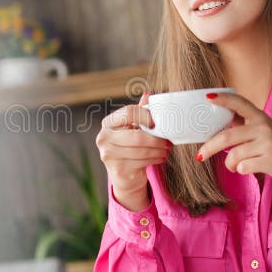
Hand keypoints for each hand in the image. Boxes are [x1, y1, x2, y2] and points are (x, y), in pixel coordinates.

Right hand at [96, 92, 170, 211]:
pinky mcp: (118, 170)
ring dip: (159, 150)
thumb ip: (139, 113)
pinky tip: (160, 157)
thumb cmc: (130, 147)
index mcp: (108, 123)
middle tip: (167, 140)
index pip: (128, 112)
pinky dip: (155, 159)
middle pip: (137, 136)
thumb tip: (148, 95)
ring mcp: (109, 155)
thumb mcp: (133, 128)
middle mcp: (104, 138)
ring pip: (142, 151)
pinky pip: (142, 162)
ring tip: (166, 149)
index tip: (156, 123)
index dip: (145, 115)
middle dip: (157, 139)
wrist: (124, 175)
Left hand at [196, 92, 271, 213]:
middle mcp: (265, 127)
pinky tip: (247, 170)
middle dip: (209, 147)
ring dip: (229, 164)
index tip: (207, 97)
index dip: (223, 99)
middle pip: (228, 136)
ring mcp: (269, 143)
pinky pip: (243, 167)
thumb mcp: (266, 135)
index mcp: (261, 118)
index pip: (240, 103)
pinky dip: (240, 171)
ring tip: (234, 166)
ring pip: (234, 154)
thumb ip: (245, 130)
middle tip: (200, 156)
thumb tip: (216, 130)